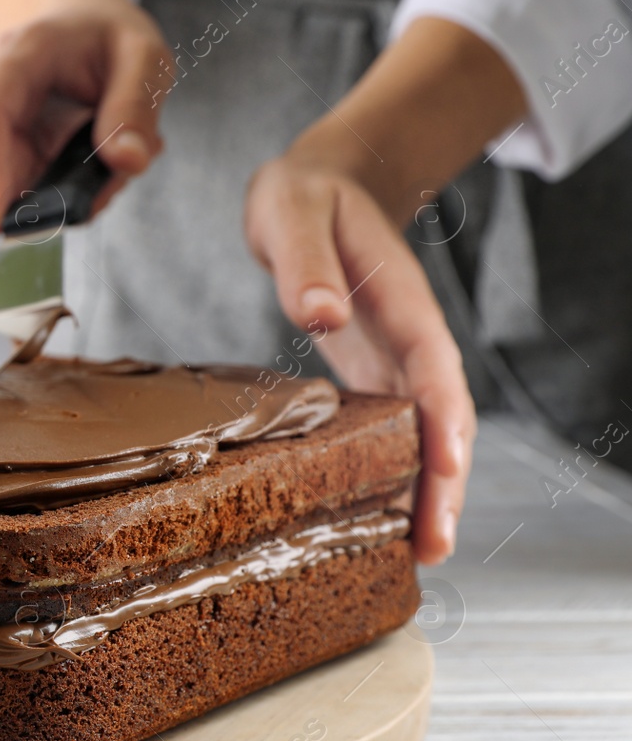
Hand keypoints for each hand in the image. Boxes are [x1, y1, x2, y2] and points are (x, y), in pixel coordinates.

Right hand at [0, 0, 170, 235]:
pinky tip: (91, 161)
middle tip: (96, 196)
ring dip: (56, 192)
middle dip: (33, 198)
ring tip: (109, 163)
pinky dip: (57, 190)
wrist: (77, 24)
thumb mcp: (144, 58)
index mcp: (20, 52)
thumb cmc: (107, 38)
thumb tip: (127, 162)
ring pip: (0, 183)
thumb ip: (136, 108)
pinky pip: (17, 187)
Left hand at [246, 155, 473, 564]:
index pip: (433, 366)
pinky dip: (394, 473)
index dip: (444, 419)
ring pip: (422, 433)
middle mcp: (408, 338)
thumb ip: (305, 262)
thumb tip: (319, 314)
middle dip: (444, 480)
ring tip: (420, 552)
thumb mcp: (292, 213)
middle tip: (435, 545)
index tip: (448, 468)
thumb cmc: (304, 198)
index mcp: (401, 300)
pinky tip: (382, 517)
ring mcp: (393, 360)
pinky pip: (392, 431)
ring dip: (425, 490)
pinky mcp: (370, 375)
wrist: (317, 188)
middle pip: (440, 417)